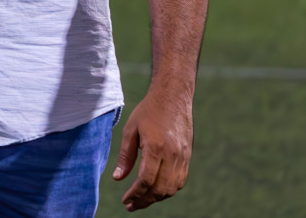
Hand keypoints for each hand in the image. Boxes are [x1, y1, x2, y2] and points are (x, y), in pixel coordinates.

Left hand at [112, 89, 193, 210]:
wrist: (173, 98)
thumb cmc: (148, 111)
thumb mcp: (130, 130)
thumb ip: (125, 156)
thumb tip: (117, 178)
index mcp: (156, 148)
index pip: (146, 180)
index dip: (135, 194)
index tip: (126, 201)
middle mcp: (172, 155)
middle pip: (160, 189)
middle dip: (145, 201)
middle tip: (131, 206)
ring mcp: (182, 158)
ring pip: (172, 188)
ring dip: (157, 198)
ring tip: (141, 200)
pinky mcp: (187, 157)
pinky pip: (180, 181)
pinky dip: (168, 190)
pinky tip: (156, 190)